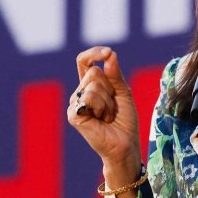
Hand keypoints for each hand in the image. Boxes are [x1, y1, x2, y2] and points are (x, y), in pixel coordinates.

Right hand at [67, 47, 140, 179]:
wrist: (125, 144)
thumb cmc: (125, 120)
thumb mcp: (123, 92)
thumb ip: (115, 74)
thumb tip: (110, 54)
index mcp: (90, 84)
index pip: (84, 61)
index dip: (94, 53)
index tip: (107, 53)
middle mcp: (80, 92)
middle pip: (94, 72)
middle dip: (110, 88)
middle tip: (112, 107)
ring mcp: (74, 103)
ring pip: (93, 85)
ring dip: (108, 102)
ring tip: (108, 115)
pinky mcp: (73, 114)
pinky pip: (89, 97)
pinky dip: (101, 108)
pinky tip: (101, 120)